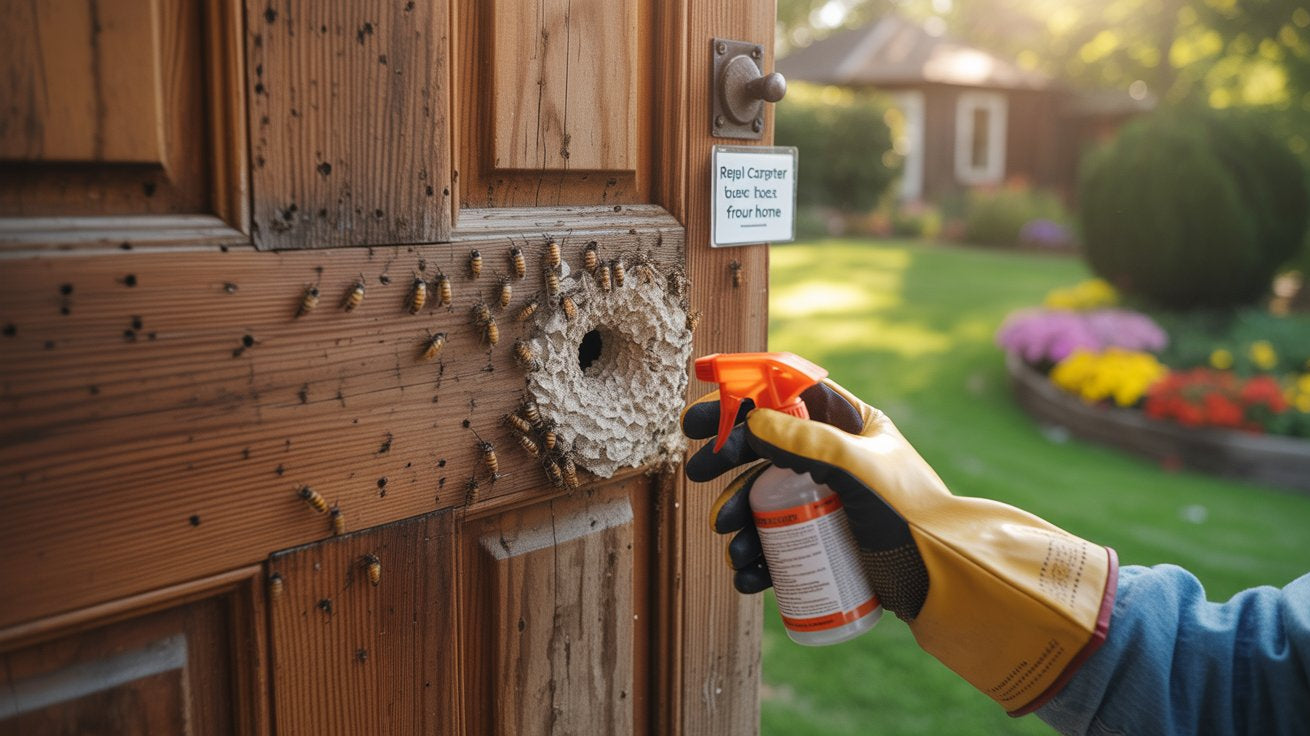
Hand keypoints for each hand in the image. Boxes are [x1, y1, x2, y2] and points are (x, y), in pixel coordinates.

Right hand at [682, 376, 1116, 714]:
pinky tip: (745, 574)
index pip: (784, 396)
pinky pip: (777, 545)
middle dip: (726, 462)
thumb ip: (806, 442)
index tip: (701, 414)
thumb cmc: (912, 513)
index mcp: (847, 425)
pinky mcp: (823, 545)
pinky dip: (755, 558)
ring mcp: (826, 503)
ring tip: (731, 542)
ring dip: (737, 518)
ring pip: (765, 501)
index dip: (739, 399)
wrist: (947, 579)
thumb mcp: (858, 468)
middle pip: (764, 449)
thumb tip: (749, 419)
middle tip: (698, 474)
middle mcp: (832, 459)